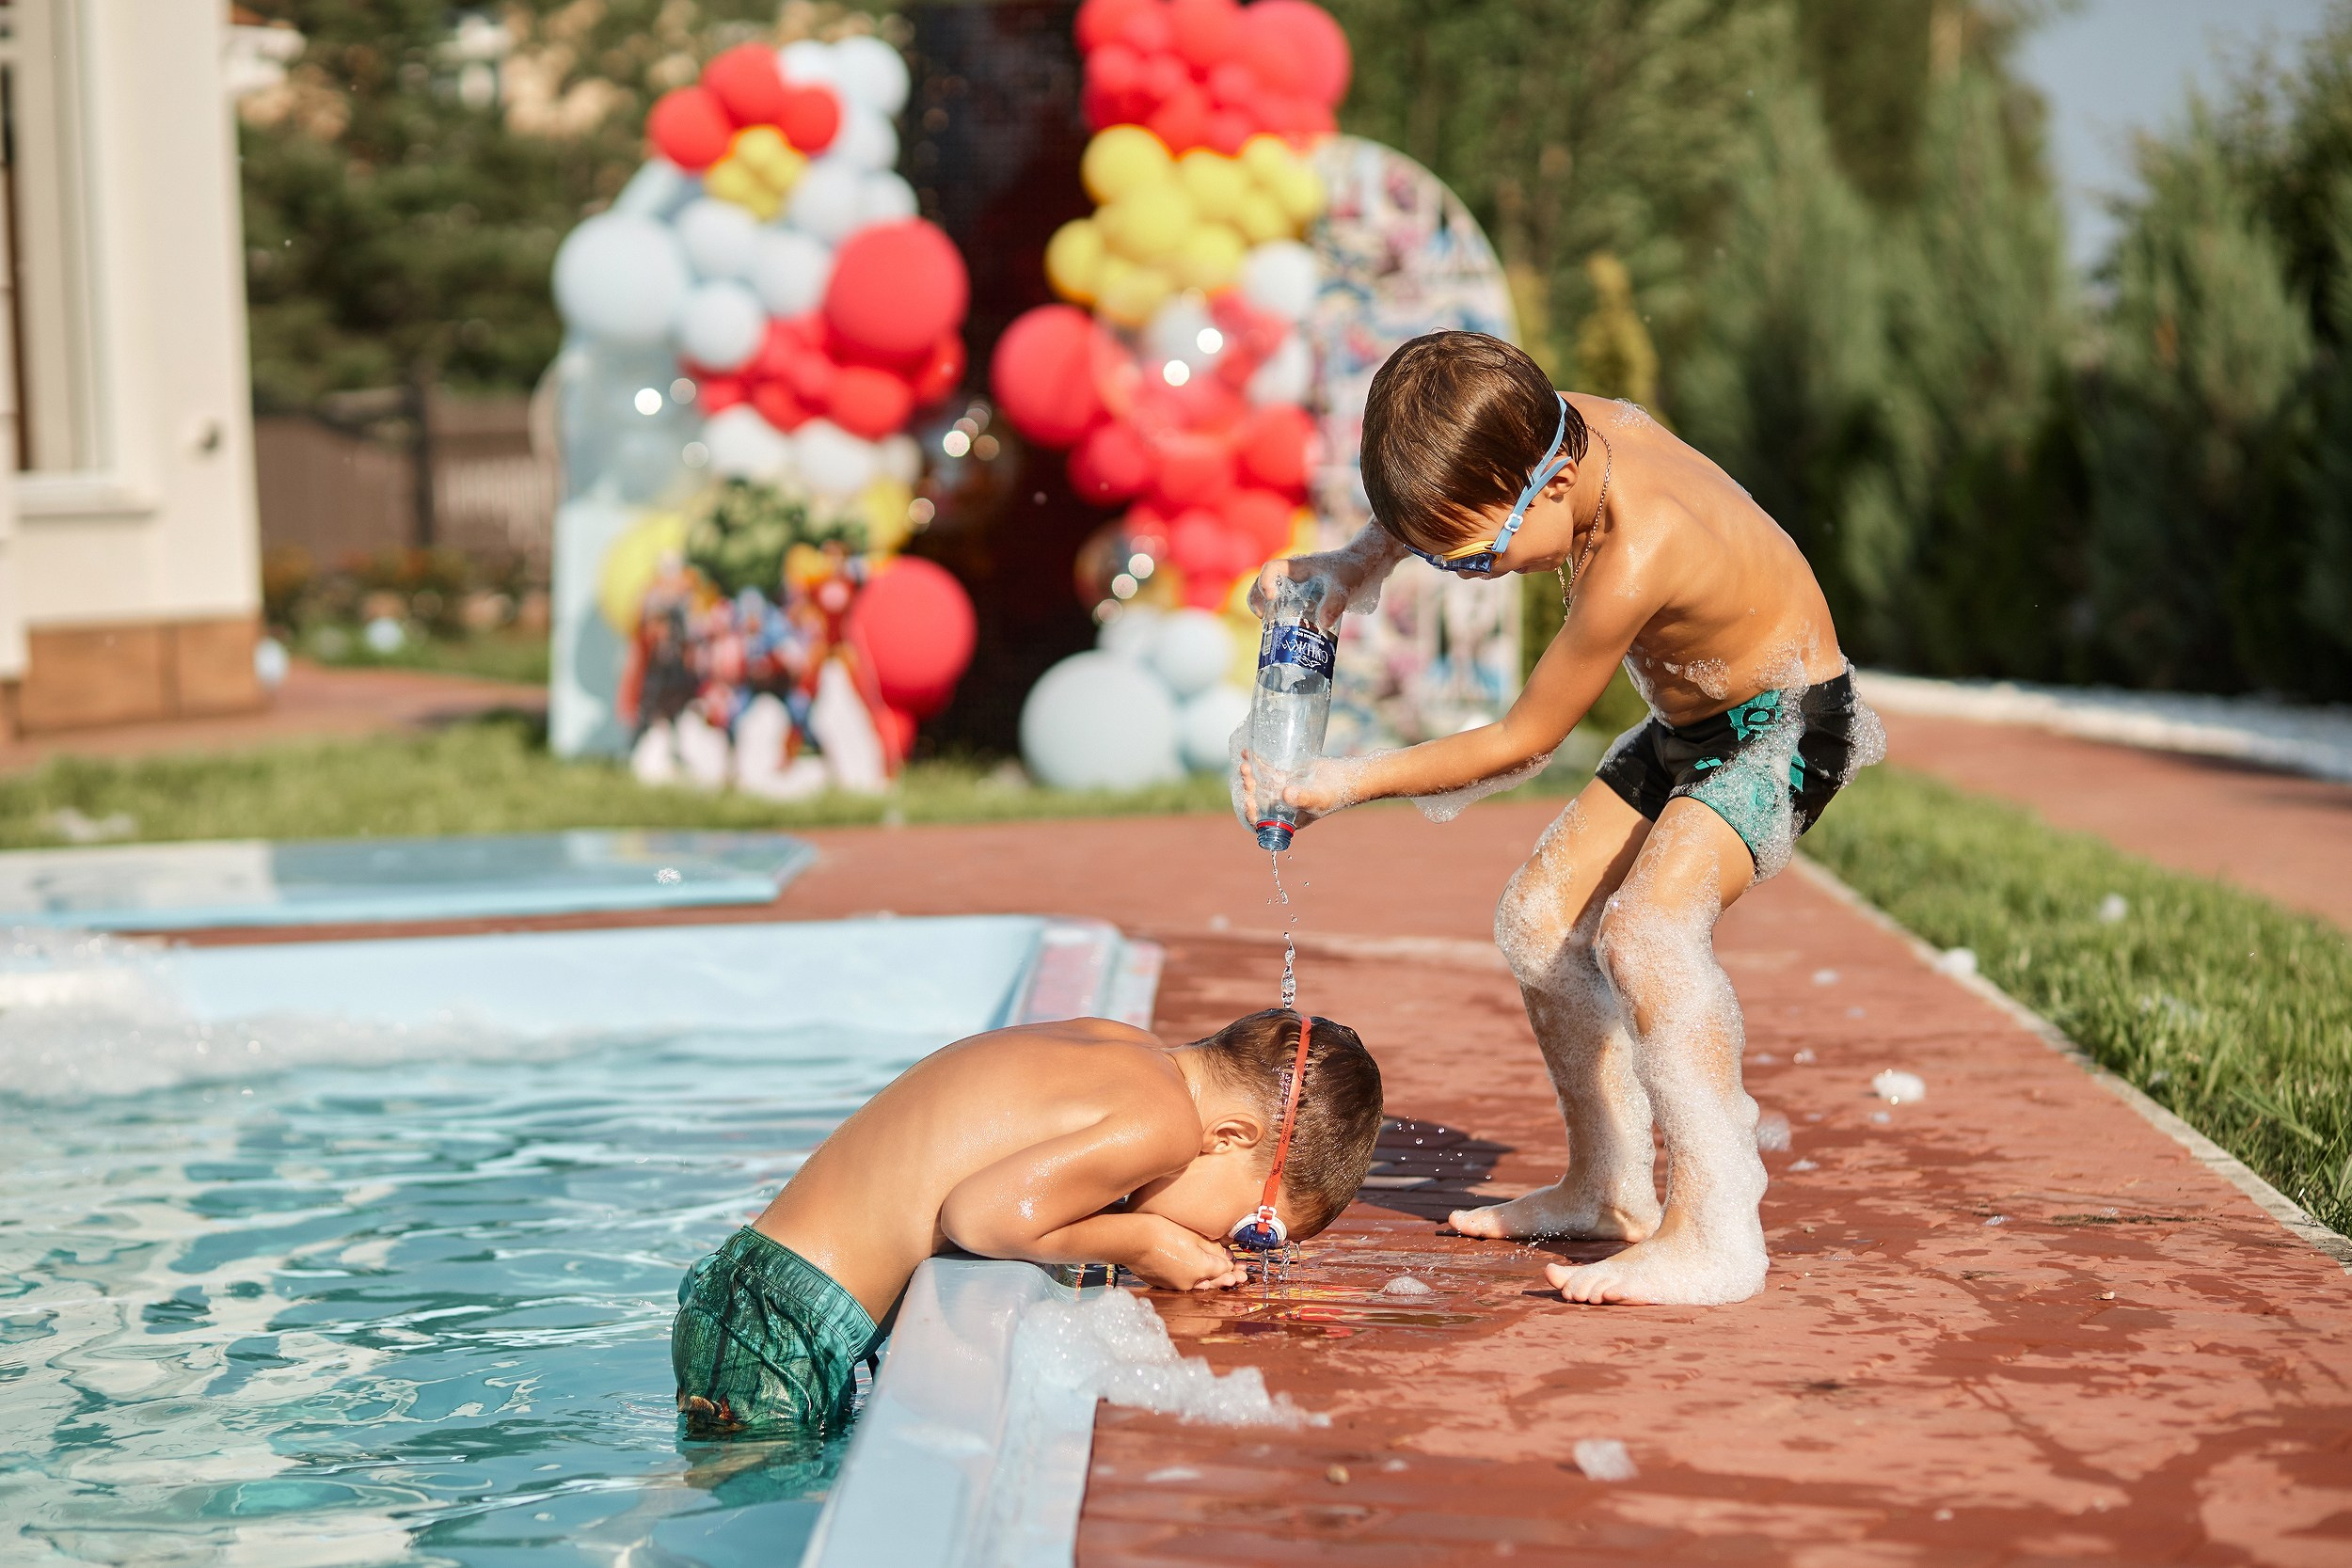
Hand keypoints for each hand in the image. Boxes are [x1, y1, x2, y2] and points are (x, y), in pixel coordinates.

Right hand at [1128, 1223, 1249, 1290]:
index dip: (1233, 1267)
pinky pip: (1183, 1282)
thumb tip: (1226, 1257)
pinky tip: (1195, 1273)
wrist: (1132, 1240)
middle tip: (1239, 1276)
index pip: (1224, 1270)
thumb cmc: (1162, 1231)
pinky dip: (1192, 1279)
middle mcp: (1190, 1282)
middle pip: (1213, 1281)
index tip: (1241, 1265)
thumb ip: (1212, 1248)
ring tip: (1222, 1278)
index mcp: (1201, 1268)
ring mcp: (1175, 1285)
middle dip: (1227, 1278)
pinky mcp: (1163, 1284)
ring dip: (1210, 1280)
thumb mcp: (1193, 1235)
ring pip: (1198, 1283)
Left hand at [1236, 749, 1351, 833]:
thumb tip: (1285, 795)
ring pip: (1260, 785)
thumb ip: (1303, 797)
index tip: (1248, 801)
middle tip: (1247, 775)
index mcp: (1287, 820)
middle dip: (1249, 790)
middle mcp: (1282, 806)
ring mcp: (1283, 790)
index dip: (1252, 814)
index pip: (1263, 823)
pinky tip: (1248, 752)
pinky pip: (1267, 770)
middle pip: (1258, 801)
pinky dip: (1257, 763)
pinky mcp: (1286, 775)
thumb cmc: (1336, 792)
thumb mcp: (1318, 797)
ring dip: (1250, 776)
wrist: (1348, 775)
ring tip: (1245, 764)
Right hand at [1249, 554, 1349, 631]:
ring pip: (1267, 597)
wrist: (1355, 572)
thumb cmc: (1347, 572)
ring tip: (1268, 627)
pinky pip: (1280, 608)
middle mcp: (1288, 577)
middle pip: (1261, 583)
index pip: (1271, 568)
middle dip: (1256, 599)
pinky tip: (1283, 634)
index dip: (1265, 581)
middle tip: (1262, 617)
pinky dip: (1277, 620)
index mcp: (1295, 566)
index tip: (1271, 597)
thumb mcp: (1342, 586)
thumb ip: (1335, 602)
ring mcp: (1291, 589)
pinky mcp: (1296, 601)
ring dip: (1264, 611)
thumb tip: (1324, 623)